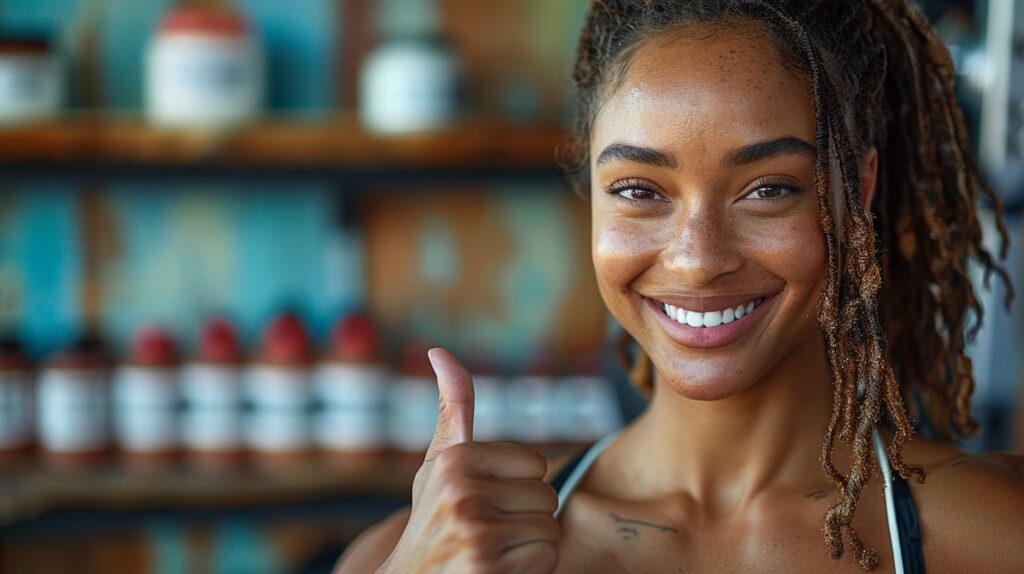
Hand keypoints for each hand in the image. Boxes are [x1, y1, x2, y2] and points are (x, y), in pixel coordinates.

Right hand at [379, 348, 560, 573]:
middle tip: (491, 532)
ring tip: (495, 552)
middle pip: (547, 495)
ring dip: (531, 546)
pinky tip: (499, 571)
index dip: (519, 487)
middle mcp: (460, 492)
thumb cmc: (434, 519)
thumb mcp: (439, 464)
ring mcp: (473, 533)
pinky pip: (547, 557)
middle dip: (527, 518)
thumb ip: (454, 408)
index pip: (535, 463)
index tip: (487, 502)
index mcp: (454, 460)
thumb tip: (440, 351)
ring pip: (550, 528)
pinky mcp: (486, 568)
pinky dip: (531, 569)